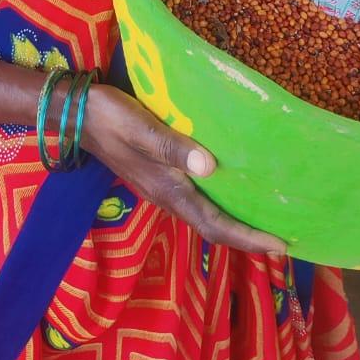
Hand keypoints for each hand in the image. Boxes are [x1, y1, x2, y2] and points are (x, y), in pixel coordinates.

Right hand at [82, 84, 285, 256]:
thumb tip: (210, 167)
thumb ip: (173, 148)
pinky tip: (229, 188)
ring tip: (263, 217)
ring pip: (204, 214)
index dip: (247, 237)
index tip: (279, 245)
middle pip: (213, 225)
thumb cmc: (110, 117)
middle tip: (283, 239)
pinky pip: (195, 199)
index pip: (214, 224)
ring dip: (234, 221)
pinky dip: (218, 203)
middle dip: (247, 236)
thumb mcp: (142, 127)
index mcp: (167, 189)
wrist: (76, 114)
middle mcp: (166, 196)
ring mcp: (160, 188)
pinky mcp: (157, 176)